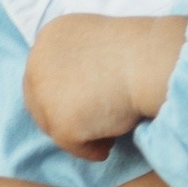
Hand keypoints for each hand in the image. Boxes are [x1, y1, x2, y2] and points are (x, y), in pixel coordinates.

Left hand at [22, 13, 187, 155]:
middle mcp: (37, 63)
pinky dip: (89, 149)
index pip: (43, 74)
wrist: (150, 62)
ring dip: (79, 132)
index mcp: (49, 37)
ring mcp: (46, 95)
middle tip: (93, 125)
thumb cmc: (137, 51)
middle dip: (65, 115)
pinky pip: (72, 145)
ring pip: (53, 125)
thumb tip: (75, 90)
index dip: (62, 93)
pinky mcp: (60, 123)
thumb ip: (77, 60)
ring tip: (108, 136)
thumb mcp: (95, 42)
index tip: (84, 104)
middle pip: (40, 102)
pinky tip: (107, 147)